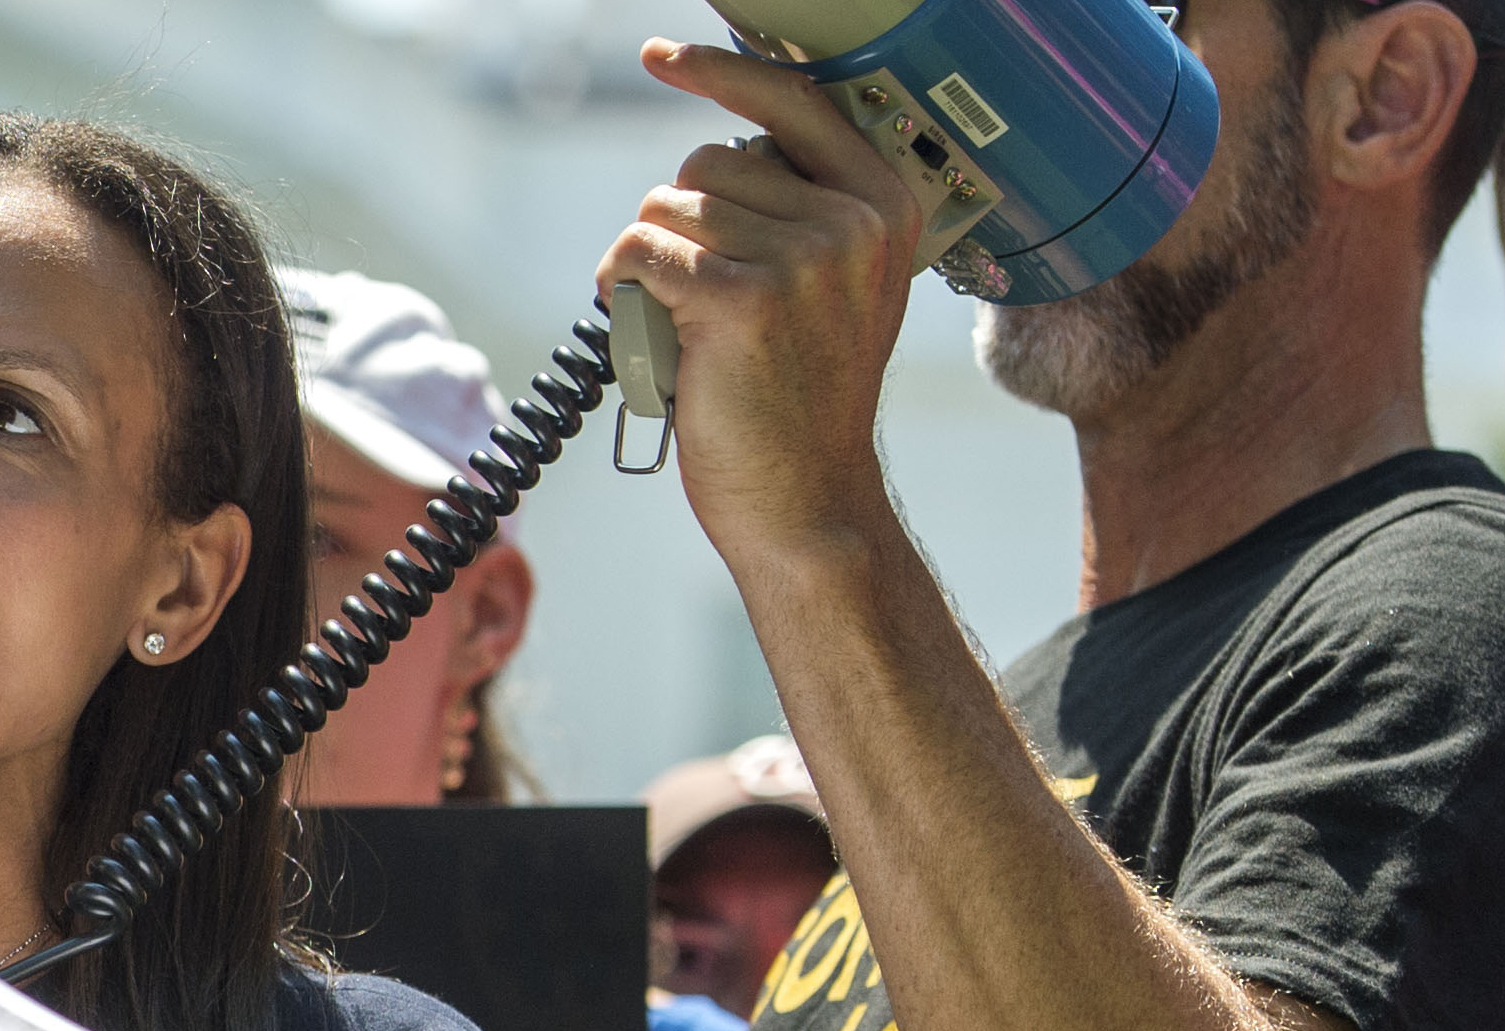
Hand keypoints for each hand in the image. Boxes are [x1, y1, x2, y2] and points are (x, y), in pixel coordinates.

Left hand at [593, 41, 918, 572]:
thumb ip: (799, 213)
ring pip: (664, 210)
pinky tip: (646, 333)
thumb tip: (713, 150)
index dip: (719, 71)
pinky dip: (620, 288)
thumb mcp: (832, 287)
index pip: (791, 101)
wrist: (807, 502)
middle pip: (704, 163)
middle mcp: (853, 221)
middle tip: (704, 308)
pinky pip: (639, 252)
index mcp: (885, 204)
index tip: (660, 55)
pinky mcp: (741, 299)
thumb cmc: (800, 399)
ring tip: (688, 334)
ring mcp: (803, 257)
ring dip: (649, 266)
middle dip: (678, 227)